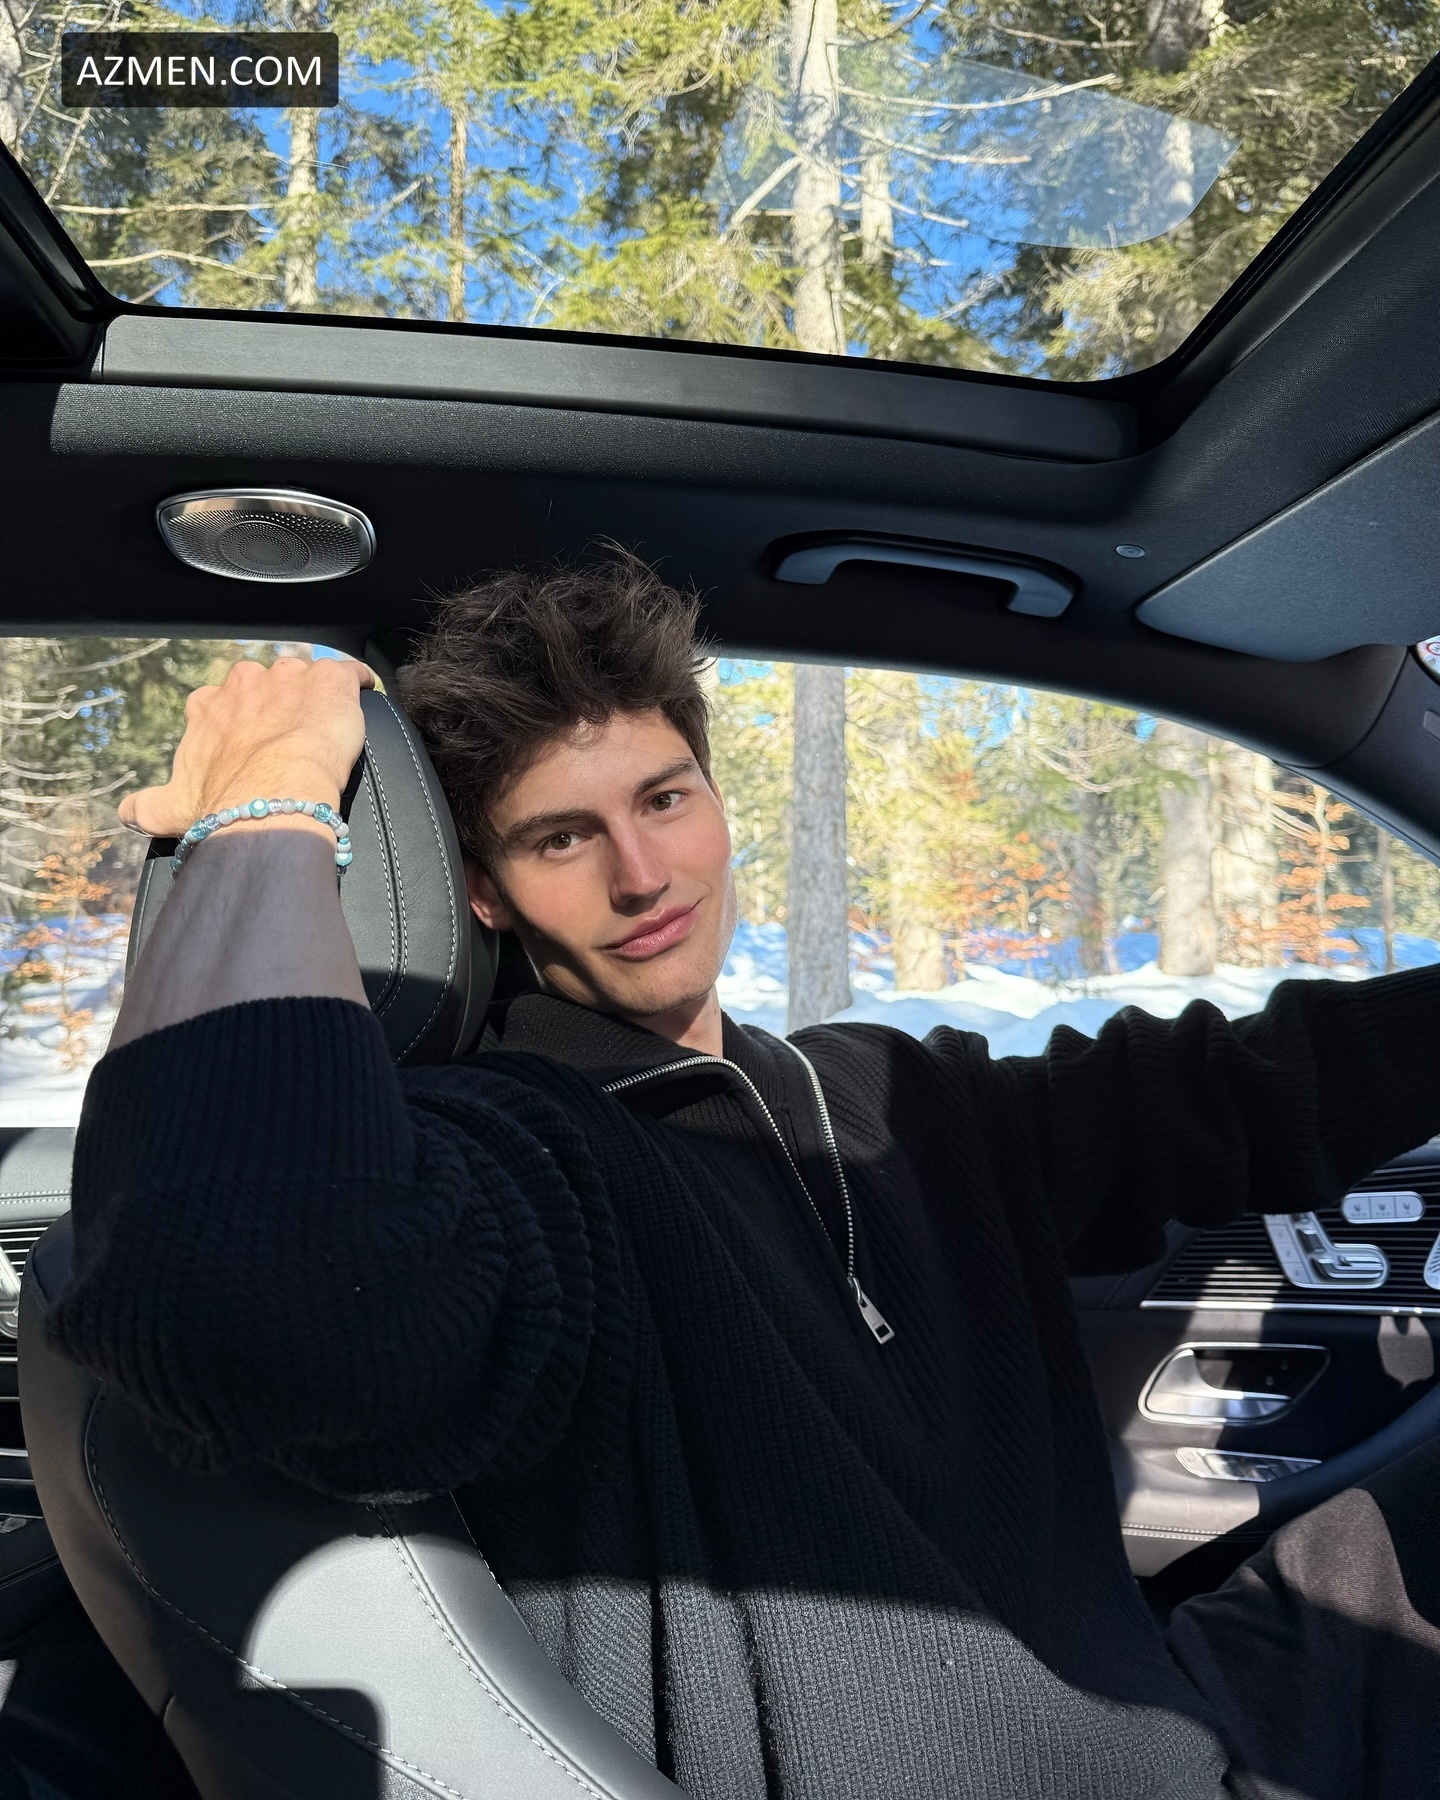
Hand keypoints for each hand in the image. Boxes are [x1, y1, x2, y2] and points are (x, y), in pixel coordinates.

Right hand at [119, 655, 374, 838]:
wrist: (271, 799)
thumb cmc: (221, 806)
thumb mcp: (171, 810)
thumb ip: (147, 806)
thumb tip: (127, 813)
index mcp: (208, 706)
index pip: (226, 703)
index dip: (243, 724)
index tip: (255, 746)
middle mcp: (243, 682)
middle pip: (265, 685)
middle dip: (278, 705)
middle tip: (293, 739)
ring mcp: (289, 677)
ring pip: (305, 677)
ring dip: (315, 696)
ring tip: (328, 725)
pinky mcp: (331, 682)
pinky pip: (349, 673)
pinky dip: (358, 682)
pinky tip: (363, 696)